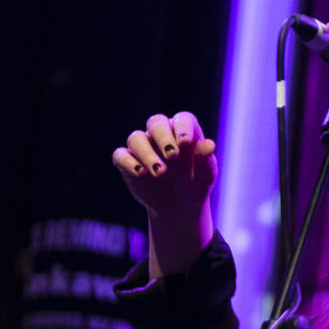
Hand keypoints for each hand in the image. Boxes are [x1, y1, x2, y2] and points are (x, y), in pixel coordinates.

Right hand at [111, 112, 216, 277]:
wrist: (179, 211)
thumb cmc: (196, 188)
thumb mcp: (206, 178)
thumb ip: (207, 161)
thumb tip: (208, 145)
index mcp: (184, 135)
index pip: (182, 118)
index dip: (183, 126)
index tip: (188, 142)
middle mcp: (162, 138)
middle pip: (155, 122)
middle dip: (164, 136)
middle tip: (174, 155)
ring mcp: (143, 151)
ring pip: (136, 138)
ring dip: (147, 152)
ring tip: (159, 173)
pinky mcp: (127, 165)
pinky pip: (120, 155)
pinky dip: (128, 162)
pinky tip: (142, 175)